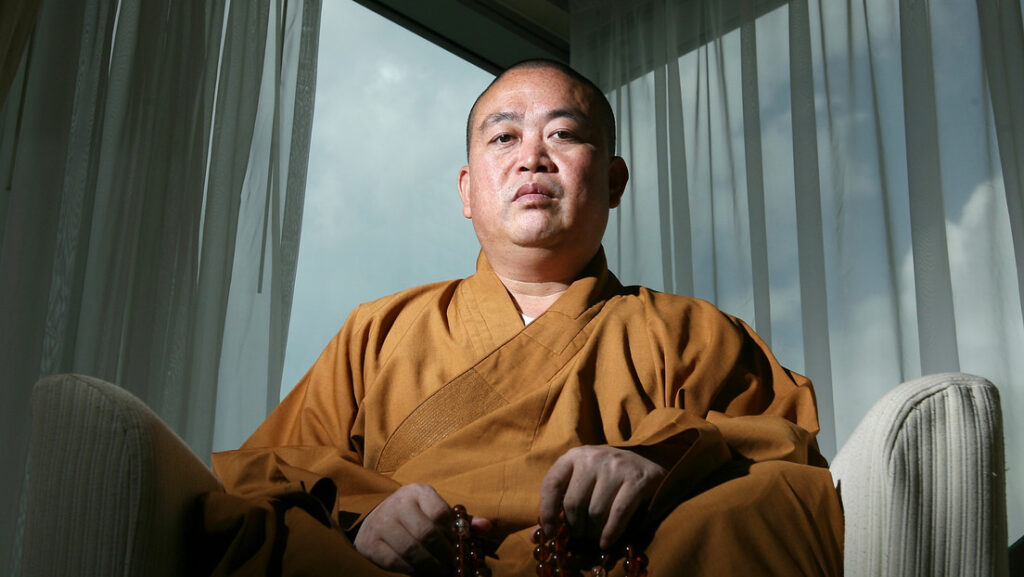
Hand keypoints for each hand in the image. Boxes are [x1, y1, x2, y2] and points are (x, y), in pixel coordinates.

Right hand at [353, 483, 490, 574]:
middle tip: (451, 566)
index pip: (440, 513)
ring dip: (429, 566)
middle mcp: (398, 503)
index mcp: (418, 492)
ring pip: (410, 549)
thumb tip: (486, 527)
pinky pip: (394, 561)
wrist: (376, 518)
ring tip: (439, 572)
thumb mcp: (436, 511)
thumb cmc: (414, 516)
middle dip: (443, 554)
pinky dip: (411, 570)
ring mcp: (381, 522)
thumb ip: (461, 520)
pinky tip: (420, 572)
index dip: (452, 534)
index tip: (459, 548)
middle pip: (426, 533)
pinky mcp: (370, 542)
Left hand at [539, 446, 665, 549]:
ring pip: (596, 511)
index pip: (552, 483)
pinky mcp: (637, 480)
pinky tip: (606, 543)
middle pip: (574, 503)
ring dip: (593, 532)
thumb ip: (561, 503)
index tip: (550, 532)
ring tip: (594, 537)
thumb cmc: (607, 478)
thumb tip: (536, 534)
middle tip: (580, 536)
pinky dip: (610, 533)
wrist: (647, 466)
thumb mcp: (582, 481)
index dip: (547, 511)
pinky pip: (618, 513)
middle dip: (575, 527)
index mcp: (574, 456)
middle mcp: (593, 457)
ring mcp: (616, 467)